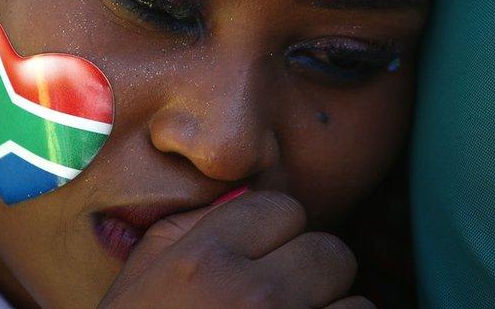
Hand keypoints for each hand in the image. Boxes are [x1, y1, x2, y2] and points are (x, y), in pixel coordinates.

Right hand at [98, 191, 373, 308]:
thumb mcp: (137, 284)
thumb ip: (185, 230)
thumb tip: (243, 196)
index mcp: (203, 260)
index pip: (284, 208)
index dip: (277, 234)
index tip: (262, 260)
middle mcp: (252, 294)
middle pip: (331, 251)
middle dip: (313, 274)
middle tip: (285, 303)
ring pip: (356, 303)